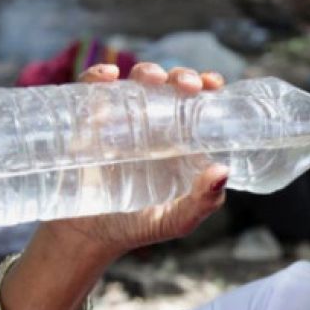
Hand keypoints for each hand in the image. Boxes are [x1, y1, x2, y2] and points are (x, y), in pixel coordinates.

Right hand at [41, 63, 228, 258]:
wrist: (87, 237)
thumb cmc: (138, 226)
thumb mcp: (176, 220)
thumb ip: (203, 202)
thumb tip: (221, 171)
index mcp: (179, 140)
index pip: (197, 103)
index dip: (206, 85)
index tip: (212, 84)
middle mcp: (153, 124)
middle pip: (170, 85)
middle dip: (181, 76)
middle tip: (187, 86)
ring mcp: (119, 120)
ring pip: (135, 83)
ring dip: (147, 72)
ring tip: (152, 80)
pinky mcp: (87, 123)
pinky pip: (91, 91)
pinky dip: (98, 78)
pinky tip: (108, 77)